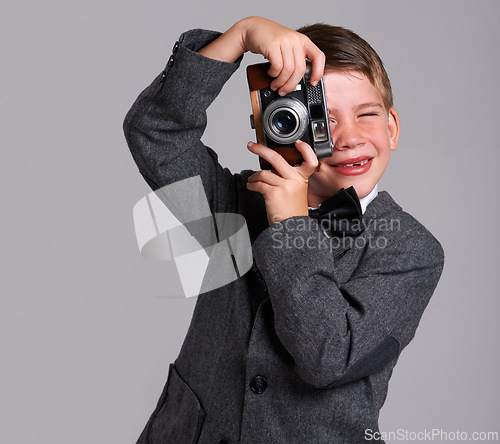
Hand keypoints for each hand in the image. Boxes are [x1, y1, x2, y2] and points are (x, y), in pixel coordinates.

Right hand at [199, 17, 324, 94]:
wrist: (254, 28)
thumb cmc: (271, 41)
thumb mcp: (288, 48)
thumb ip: (295, 60)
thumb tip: (298, 81)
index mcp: (303, 41)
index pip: (318, 57)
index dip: (318, 72)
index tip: (312, 83)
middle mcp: (296, 40)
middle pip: (300, 69)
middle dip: (291, 85)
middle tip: (284, 91)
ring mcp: (285, 41)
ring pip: (288, 70)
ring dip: (281, 82)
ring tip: (275, 85)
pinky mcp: (273, 44)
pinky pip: (277, 66)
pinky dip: (274, 74)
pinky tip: (271, 73)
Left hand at [246, 140, 318, 225]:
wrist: (292, 228)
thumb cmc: (292, 211)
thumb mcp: (297, 192)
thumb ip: (289, 178)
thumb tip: (271, 167)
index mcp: (302, 178)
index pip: (310, 160)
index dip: (305, 149)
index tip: (297, 143)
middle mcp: (295, 180)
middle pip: (277, 158)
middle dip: (260, 149)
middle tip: (251, 146)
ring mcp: (285, 186)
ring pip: (263, 173)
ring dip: (253, 176)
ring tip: (251, 180)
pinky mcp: (274, 193)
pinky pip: (259, 183)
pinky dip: (252, 185)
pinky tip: (251, 187)